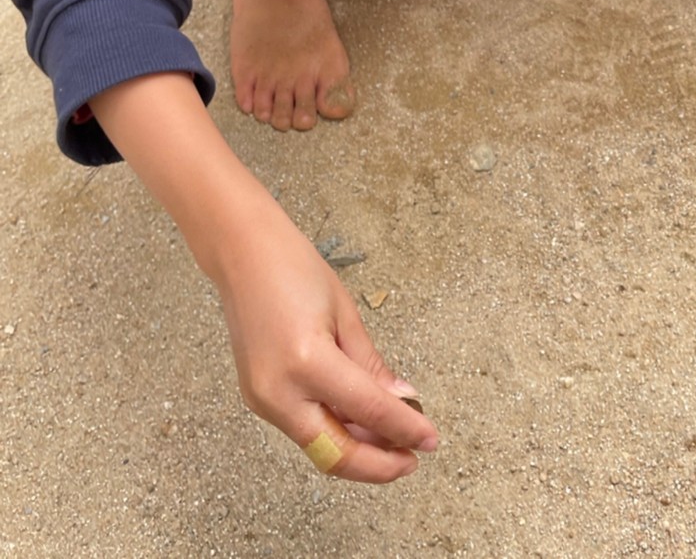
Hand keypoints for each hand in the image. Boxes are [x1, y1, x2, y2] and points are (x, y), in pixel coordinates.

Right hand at [212, 200, 438, 482]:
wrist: (241, 254)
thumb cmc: (294, 268)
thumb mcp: (345, 313)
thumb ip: (371, 365)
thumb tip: (403, 401)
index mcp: (307, 361)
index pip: (367, 410)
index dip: (404, 429)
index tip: (430, 439)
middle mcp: (279, 390)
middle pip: (335, 452)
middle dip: (377, 464)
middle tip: (412, 458)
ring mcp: (262, 399)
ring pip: (318, 446)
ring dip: (358, 450)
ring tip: (394, 442)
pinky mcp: (258, 398)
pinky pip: (302, 428)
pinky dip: (334, 432)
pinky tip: (361, 425)